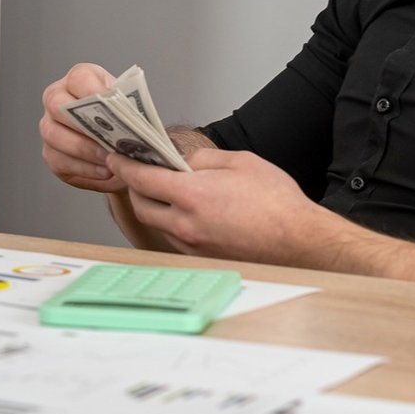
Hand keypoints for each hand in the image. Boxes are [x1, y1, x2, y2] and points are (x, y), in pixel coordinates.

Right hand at [40, 63, 123, 193]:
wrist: (121, 150)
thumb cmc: (124, 123)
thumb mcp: (130, 109)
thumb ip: (128, 110)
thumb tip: (133, 118)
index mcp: (80, 80)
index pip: (79, 78)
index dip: (93, 91)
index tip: (112, 106)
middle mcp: (58, 99)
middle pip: (57, 104)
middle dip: (84, 124)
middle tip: (109, 140)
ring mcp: (50, 126)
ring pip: (53, 134)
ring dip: (84, 149)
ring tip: (109, 160)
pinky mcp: (51, 153)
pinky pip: (59, 160)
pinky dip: (84, 168)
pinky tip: (104, 172)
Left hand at [108, 148, 327, 263]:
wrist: (298, 241)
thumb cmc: (276, 201)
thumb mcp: (239, 162)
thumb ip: (203, 160)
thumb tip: (182, 162)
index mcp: (192, 195)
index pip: (142, 178)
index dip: (124, 165)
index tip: (115, 156)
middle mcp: (186, 224)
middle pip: (141, 205)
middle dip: (135, 187)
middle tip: (139, 170)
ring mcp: (193, 244)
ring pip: (157, 223)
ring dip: (154, 205)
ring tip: (165, 188)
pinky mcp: (203, 257)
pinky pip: (175, 236)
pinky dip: (172, 220)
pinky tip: (186, 209)